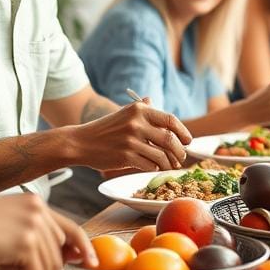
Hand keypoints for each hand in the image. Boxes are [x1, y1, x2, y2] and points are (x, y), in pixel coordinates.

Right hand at [0, 193, 96, 269]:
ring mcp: (34, 225)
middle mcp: (38, 210)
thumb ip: (27, 242)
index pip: (70, 227)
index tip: (90, 264)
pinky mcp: (26, 243)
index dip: (83, 247)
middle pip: (59, 253)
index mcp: (34, 203)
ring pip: (50, 268)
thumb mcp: (3, 229)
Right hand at [75, 100, 191, 172]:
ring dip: (170, 163)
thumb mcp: (123, 114)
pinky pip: (150, 165)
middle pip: (170, 140)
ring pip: (162, 156)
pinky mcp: (126, 157)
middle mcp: (136, 123)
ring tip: (171, 166)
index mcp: (139, 110)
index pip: (170, 120)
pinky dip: (155, 168)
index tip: (188, 141)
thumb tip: (152, 101)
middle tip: (182, 157)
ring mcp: (131, 141)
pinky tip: (154, 167)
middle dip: (180, 151)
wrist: (81, 142)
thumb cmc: (105, 129)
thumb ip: (140, 109)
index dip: (183, 132)